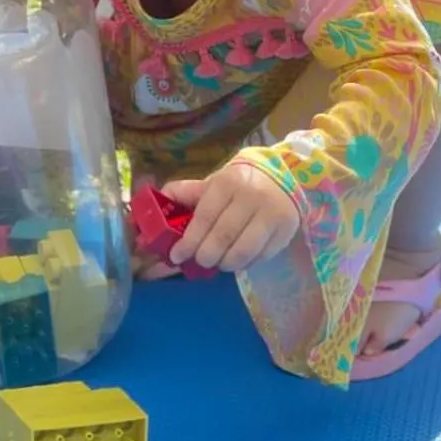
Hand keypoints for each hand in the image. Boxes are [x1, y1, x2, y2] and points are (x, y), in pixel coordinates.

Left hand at [163, 160, 299, 272]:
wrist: (282, 177)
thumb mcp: (213, 183)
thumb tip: (156, 204)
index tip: (177, 255)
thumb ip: (186, 194)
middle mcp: (251, 197)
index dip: (189, 240)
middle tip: (200, 261)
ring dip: (225, 263)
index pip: (204, 217)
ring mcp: (271, 214)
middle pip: (222, 237)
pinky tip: (238, 259)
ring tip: (219, 262)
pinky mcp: (285, 231)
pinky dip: (245, 263)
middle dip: (205, 255)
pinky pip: (260, 257)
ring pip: (242, 252)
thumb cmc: (239, 184)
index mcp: (227, 183)